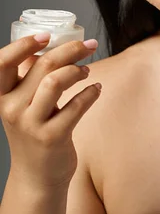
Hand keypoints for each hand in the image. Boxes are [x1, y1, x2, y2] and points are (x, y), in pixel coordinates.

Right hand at [0, 35, 99, 189]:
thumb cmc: (33, 132)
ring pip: (56, 82)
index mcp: (2, 96)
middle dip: (70, 50)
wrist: (36, 177)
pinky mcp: (52, 137)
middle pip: (42, 66)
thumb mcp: (23, 105)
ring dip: (77, 71)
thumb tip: (49, 44)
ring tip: (87, 71)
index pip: (2, 63)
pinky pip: (76, 106)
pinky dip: (90, 93)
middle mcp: (12, 109)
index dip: (22, 45)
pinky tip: (96, 89)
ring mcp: (31, 124)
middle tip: (89, 46)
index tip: (46, 35)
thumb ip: (30, 78)